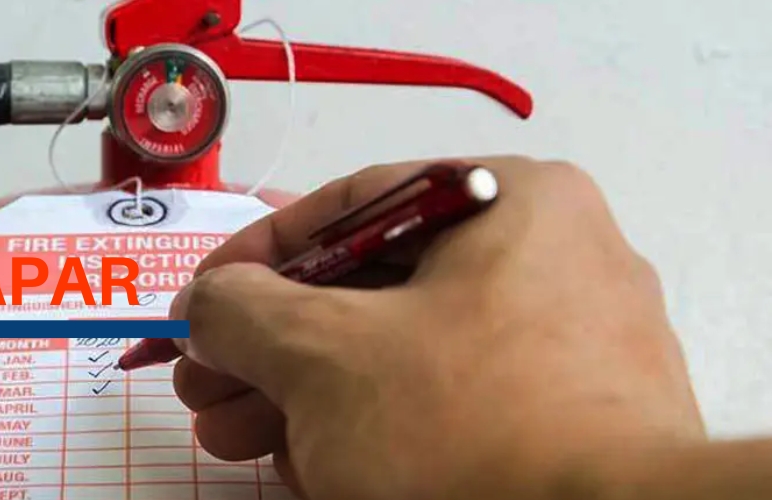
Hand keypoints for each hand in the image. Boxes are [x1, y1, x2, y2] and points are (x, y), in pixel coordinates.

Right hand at [170, 157, 704, 499]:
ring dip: (305, 395)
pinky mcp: (571, 422)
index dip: (255, 254)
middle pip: (372, 290)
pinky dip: (376, 431)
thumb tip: (210, 304)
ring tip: (234, 436)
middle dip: (270, 346)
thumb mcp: (322, 354)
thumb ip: (241, 309)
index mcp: (512, 202)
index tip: (201, 299)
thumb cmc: (472, 430)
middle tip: (206, 381)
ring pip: (405, 355)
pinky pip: (451, 406)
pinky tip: (314, 469)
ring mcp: (570, 348)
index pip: (354, 204)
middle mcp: (554, 261)